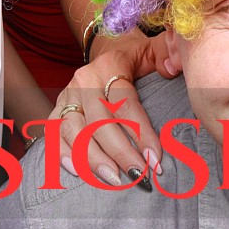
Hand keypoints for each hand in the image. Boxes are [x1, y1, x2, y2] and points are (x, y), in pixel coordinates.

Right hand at [47, 28, 176, 188]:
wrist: (107, 50)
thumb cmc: (134, 57)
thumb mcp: (153, 49)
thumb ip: (168, 52)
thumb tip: (174, 67)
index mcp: (109, 66)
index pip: (124, 104)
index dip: (140, 133)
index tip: (155, 159)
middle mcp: (84, 82)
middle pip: (98, 123)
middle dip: (120, 153)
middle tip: (139, 175)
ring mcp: (67, 96)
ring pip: (74, 132)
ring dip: (92, 159)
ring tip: (114, 180)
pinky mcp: (57, 109)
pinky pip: (54, 135)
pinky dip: (62, 155)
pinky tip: (79, 173)